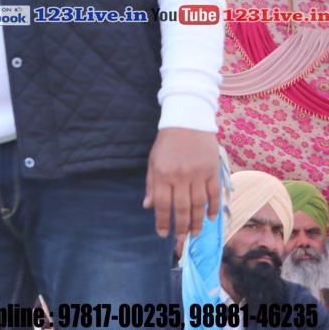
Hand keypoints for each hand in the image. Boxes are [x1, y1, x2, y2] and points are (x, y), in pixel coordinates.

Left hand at [143, 127, 220, 241]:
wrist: (187, 122)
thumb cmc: (167, 143)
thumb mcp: (153, 162)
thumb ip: (151, 185)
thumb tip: (148, 206)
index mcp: (162, 174)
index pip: (162, 204)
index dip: (162, 222)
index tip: (163, 234)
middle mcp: (180, 176)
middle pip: (182, 208)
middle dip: (181, 227)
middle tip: (182, 240)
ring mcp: (198, 174)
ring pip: (199, 204)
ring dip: (197, 222)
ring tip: (195, 233)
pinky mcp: (213, 170)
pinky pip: (214, 194)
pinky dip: (213, 208)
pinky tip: (210, 218)